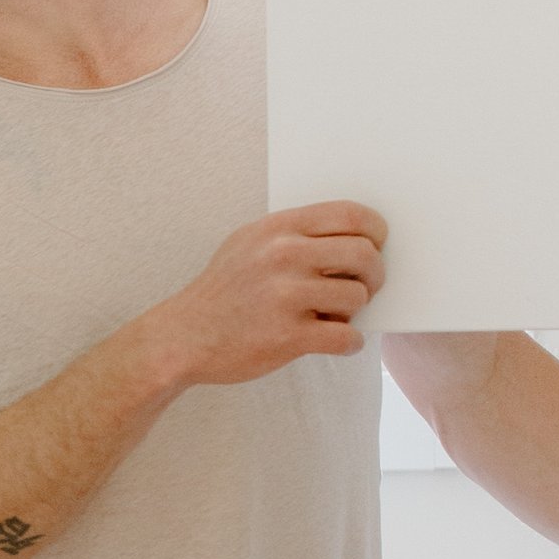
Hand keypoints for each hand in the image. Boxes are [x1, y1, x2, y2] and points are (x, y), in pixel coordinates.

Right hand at [146, 203, 386, 392]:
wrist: (182, 337)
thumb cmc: (223, 290)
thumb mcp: (249, 243)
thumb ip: (296, 234)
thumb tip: (355, 236)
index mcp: (277, 229)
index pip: (350, 214)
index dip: (375, 231)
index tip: (376, 246)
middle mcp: (282, 257)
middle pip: (364, 254)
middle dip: (375, 273)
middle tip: (365, 286)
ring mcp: (285, 297)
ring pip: (358, 297)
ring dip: (355, 312)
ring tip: (334, 316)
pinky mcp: (287, 337)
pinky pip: (346, 337)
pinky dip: (349, 343)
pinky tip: (336, 341)